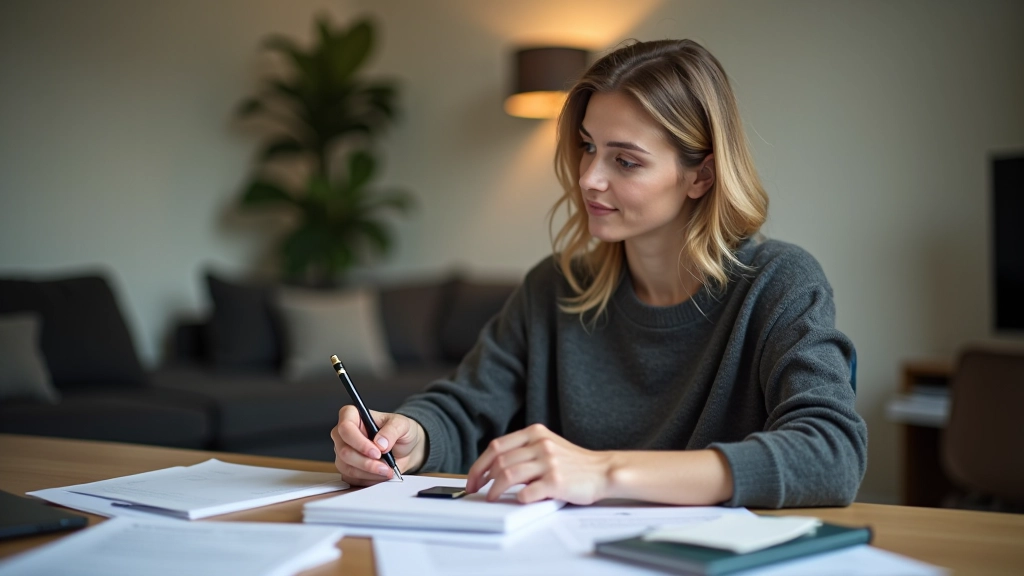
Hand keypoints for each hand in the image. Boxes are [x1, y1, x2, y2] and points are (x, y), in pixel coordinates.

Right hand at [331, 406, 425, 485]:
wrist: (405, 449)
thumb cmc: (400, 431)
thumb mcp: (402, 425)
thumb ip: (392, 430)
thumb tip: (380, 443)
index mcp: (353, 416)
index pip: (345, 428)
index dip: (359, 442)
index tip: (377, 451)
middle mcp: (344, 434)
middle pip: (344, 451)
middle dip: (366, 462)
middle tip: (385, 465)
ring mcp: (343, 451)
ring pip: (346, 467)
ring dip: (368, 472)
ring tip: (386, 471)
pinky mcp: (347, 467)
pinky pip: (351, 478)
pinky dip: (368, 479)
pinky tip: (380, 475)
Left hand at [465, 424, 611, 504]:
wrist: (603, 471)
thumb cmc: (574, 463)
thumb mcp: (547, 445)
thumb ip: (524, 450)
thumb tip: (493, 467)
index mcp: (535, 433)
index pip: (496, 446)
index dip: (478, 464)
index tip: (473, 478)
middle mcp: (540, 444)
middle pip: (498, 461)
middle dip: (482, 479)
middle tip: (478, 491)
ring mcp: (548, 462)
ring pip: (507, 476)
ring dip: (494, 490)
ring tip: (492, 498)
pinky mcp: (556, 481)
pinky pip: (527, 492)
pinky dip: (518, 498)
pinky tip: (519, 500)